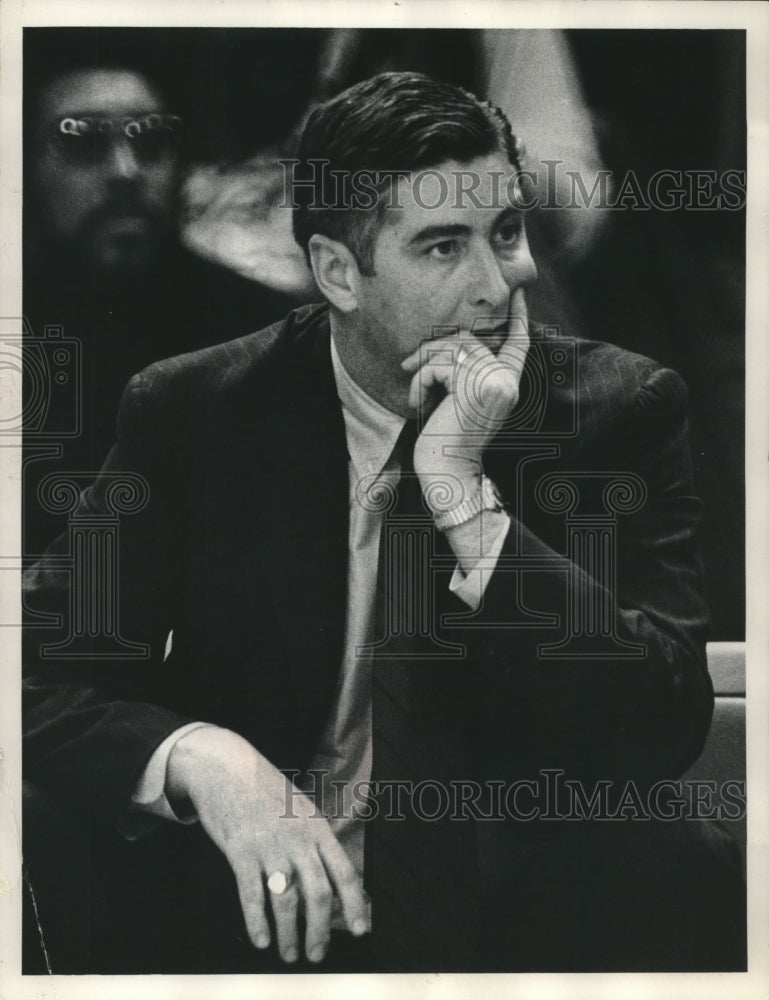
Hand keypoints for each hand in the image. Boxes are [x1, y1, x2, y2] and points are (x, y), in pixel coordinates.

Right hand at [166, 725, 368, 963]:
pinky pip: (252, 895)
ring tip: (289, 954)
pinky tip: (261, 940)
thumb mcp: (300, 810)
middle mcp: (298, 839)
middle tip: (317, 954)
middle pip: (318, 894)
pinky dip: (257, 922)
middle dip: (320, 931)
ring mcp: (269, 846)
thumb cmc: (266, 793)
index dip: (355, 905)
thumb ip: (315, 843)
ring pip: (286, 901)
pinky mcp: (241, 851)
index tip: (360, 931)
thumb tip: (331, 882)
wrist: (227, 769)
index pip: (345, 872)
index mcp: (318, 829)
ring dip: (289, 934)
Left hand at [400, 288, 529, 493]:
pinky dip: (419, 383)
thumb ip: (466, 372)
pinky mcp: (472, 387)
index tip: (519, 293)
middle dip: (434, 348)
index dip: (518, 316)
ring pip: (450, 350)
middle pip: (469, 340)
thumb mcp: (460, 400)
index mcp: (508, 385)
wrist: (447, 474)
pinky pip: (437, 366)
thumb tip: (450, 340)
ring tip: (414, 395)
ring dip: (423, 369)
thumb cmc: (446, 441)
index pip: (518, 343)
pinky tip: (417, 405)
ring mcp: (492, 382)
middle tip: (407, 365)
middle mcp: (506, 381)